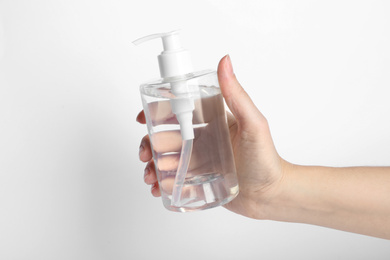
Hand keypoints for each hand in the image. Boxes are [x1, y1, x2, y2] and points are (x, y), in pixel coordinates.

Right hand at [137, 55, 288, 218]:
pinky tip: (159, 188)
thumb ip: (237, 95)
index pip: (180, 112)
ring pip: (167, 159)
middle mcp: (204, 139)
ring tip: (150, 176)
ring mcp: (200, 161)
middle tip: (146, 154)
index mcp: (212, 122)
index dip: (158, 112)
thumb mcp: (252, 124)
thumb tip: (225, 61)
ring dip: (153, 165)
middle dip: (151, 144)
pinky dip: (162, 183)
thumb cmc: (266, 159)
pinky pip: (175, 179)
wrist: (270, 195)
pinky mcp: (198, 180)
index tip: (144, 117)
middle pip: (167, 136)